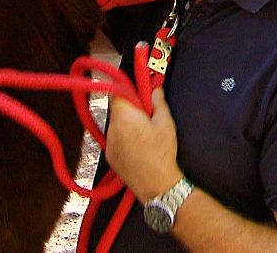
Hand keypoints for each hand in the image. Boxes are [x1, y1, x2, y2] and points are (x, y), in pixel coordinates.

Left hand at [105, 88, 183, 202]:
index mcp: (124, 116)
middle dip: (130, 110)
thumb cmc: (161, 156)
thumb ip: (159, 102)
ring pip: (116, 126)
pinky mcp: (111, 157)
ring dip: (127, 125)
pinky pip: (115, 141)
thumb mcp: (166, 123)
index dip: (128, 91)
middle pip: (117, 110)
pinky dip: (124, 140)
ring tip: (145, 135)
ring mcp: (109, 144)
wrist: (156, 185)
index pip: (116, 93)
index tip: (138, 93)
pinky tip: (139, 147)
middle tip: (147, 116)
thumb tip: (155, 90)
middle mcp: (112, 128)